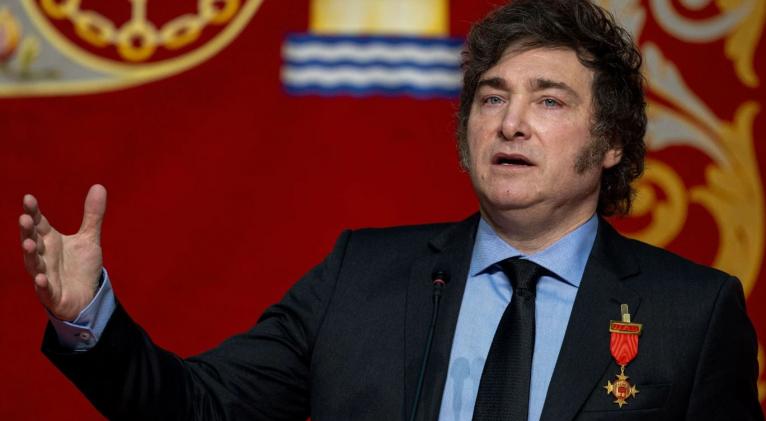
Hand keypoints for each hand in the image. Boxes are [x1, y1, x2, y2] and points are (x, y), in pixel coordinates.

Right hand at [19, 184, 106, 320]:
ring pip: (34, 264)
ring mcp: (45, 275)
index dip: (33, 212)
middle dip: (27, 231)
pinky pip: (45, 289)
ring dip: (31, 255)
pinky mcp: (52, 294)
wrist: (87, 296)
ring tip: (28, 244)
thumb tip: (99, 186)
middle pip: (32, 241)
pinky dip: (42, 284)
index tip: (29, 198)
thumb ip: (92, 215)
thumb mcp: (89, 238)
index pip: (39, 223)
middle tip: (24, 218)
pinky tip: (41, 278)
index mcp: (50, 241)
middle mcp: (44, 256)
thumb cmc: (81, 266)